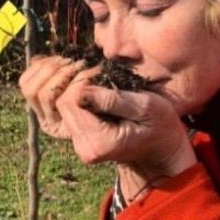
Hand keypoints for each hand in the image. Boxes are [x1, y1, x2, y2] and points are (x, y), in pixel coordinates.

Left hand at [18, 56, 196, 192]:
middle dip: (74, 82)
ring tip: (94, 78)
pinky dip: (73, 95)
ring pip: (59, 106)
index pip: (69, 102)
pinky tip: (89, 87)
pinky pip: (65, 111)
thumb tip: (82, 91)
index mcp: (99, 143)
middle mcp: (84, 148)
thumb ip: (113, 100)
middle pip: (60, 104)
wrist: (160, 146)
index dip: (81, 81)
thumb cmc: (159, 123)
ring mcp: (79, 144)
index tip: (101, 72)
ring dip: (73, 87)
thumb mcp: (146, 106)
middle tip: (96, 71)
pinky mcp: (79, 138)